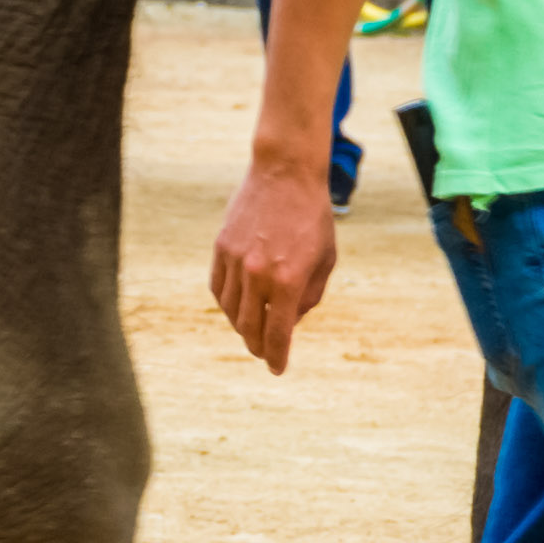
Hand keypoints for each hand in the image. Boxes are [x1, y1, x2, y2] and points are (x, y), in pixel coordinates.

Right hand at [208, 160, 339, 372]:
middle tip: (264, 353)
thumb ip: (309, 296)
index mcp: (288, 281)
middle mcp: (257, 274)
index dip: (276, 357)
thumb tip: (289, 322)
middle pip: (249, 327)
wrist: (285, 173)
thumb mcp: (325, 261)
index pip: (277, 334)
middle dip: (258, 346)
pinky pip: (218, 288)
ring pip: (229, 310)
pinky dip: (226, 303)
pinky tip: (236, 306)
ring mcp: (235, 260)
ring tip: (251, 329)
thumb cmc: (313, 217)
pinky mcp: (221, 247)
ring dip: (241, 326)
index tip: (277, 369)